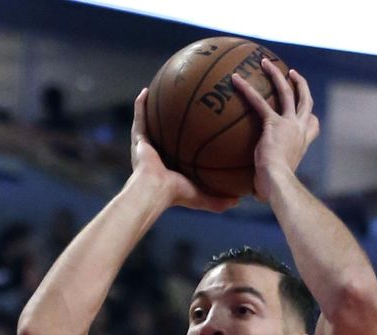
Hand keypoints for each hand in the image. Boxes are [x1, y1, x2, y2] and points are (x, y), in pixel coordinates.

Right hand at [130, 89, 238, 213]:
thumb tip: (238, 200)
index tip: (199, 127)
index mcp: (170, 167)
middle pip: (165, 133)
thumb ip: (220, 199)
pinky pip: (139, 118)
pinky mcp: (138, 141)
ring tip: (161, 92)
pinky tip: (146, 91)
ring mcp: (145, 147)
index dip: (188, 139)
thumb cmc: (176, 195)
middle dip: (172, 120)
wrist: (154, 191)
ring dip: (153, 108)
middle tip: (183, 104)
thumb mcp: (203, 197)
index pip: (180, 150)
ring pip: (150, 122)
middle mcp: (156, 155)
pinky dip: (140, 105)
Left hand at [231, 61, 319, 200]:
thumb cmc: (276, 190)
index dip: (311, 116)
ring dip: (276, 75)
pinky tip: (235, 79)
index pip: (313, 125)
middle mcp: (300, 129)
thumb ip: (266, 182)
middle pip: (305, 100)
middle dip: (300, 84)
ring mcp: (289, 124)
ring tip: (264, 63)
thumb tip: (254, 197)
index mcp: (303, 143)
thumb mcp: (274, 183)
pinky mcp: (273, 123)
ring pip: (286, 91)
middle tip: (291, 73)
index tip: (308, 111)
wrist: (279, 184)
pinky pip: (258, 101)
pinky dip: (246, 89)